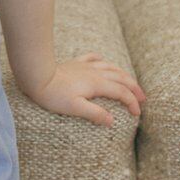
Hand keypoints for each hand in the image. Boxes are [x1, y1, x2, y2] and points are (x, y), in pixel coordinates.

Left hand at [25, 52, 147, 127]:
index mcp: (97, 84)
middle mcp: (95, 73)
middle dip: (134, 88)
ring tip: (130, 81)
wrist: (37, 77)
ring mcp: (86, 66)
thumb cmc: (54, 95)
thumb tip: (111, 120)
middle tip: (142, 98)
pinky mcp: (76, 63)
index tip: (137, 113)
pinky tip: (104, 61)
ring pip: (111, 67)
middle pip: (121, 78)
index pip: (121, 93)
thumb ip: (94, 113)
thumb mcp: (75, 108)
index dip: (132, 103)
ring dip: (123, 75)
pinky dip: (103, 60)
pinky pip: (94, 58)